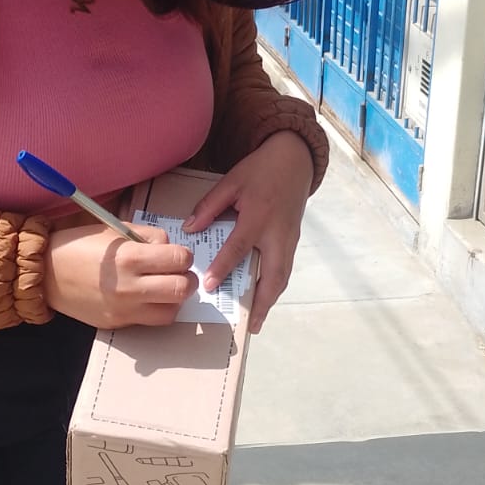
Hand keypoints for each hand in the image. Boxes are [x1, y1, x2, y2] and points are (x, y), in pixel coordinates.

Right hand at [44, 222, 196, 329]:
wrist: (44, 273)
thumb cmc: (77, 246)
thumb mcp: (114, 230)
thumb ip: (147, 237)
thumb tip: (170, 249)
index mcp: (129, 257)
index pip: (179, 260)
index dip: (184, 256)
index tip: (178, 255)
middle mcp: (129, 287)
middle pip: (182, 289)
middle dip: (187, 279)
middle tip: (179, 273)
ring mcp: (123, 310)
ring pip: (171, 312)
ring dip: (174, 299)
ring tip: (164, 288)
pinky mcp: (117, 324)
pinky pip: (149, 321)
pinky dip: (154, 309)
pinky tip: (145, 297)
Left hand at [183, 131, 314, 334]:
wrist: (295, 159)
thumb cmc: (260, 170)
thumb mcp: (231, 181)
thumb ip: (209, 206)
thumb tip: (190, 229)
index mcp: (259, 216)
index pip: (239, 247)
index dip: (224, 267)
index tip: (210, 286)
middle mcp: (278, 233)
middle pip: (273, 275)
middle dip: (262, 302)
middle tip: (250, 324)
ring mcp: (289, 239)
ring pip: (282, 276)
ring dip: (270, 300)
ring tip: (257, 320)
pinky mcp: (294, 240)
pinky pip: (285, 269)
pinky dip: (275, 287)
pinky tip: (263, 298)